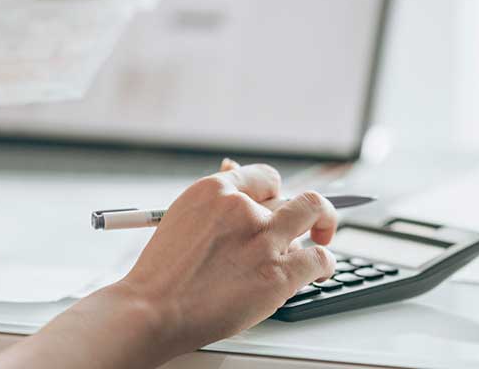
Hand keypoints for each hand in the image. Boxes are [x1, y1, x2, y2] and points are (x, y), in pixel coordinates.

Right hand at [116, 160, 337, 354]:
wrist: (152, 310)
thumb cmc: (163, 272)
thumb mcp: (181, 218)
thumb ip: (215, 200)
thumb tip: (233, 168)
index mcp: (215, 190)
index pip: (266, 177)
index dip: (277, 193)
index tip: (279, 205)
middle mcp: (243, 208)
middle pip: (292, 195)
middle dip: (303, 210)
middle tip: (309, 223)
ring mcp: (263, 239)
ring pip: (312, 214)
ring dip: (319, 229)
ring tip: (317, 243)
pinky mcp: (278, 273)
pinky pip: (320, 257)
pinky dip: (326, 264)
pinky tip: (321, 270)